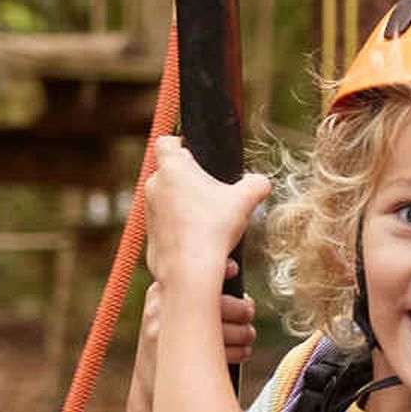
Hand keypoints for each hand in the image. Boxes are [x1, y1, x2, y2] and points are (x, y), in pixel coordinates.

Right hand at [139, 277, 256, 376]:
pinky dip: (239, 351)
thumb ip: (191, 292)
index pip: (193, 275)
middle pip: (215, 303)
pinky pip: (221, 352)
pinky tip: (242, 351)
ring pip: (223, 329)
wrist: (151, 386)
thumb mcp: (168, 312)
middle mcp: (160, 311)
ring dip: (244, 332)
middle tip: (249, 312)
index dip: (219, 271)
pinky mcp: (182, 361)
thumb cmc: (167, 343)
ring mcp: (168, 337)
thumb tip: (231, 268)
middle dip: (241, 308)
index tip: (235, 270)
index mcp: (158, 293)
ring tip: (248, 335)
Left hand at [142, 136, 267, 294]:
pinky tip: (207, 248)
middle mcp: (154, 186)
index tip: (197, 156)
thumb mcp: (244, 201)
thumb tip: (261, 182)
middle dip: (193, 182)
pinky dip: (186, 233)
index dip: (181, 144)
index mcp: (172, 168)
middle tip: (215, 195)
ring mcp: (149, 212)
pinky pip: (170, 227)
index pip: (166, 141)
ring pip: (172, 203)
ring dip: (191, 210)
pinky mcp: (150, 235)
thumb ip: (256, 184)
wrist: (190, 269)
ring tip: (216, 228)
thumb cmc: (213, 228)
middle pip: (172, 174)